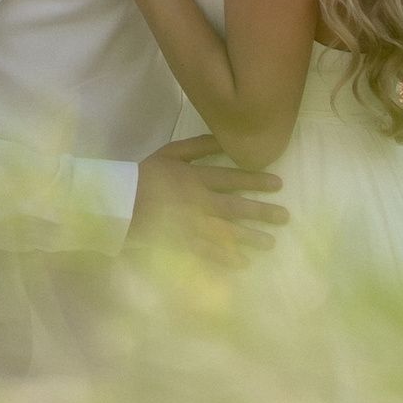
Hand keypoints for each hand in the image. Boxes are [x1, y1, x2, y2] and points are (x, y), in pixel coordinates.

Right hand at [129, 133, 285, 260]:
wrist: (118, 203)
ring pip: (228, 232)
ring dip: (251, 238)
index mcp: (196, 178)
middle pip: (237, 207)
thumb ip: (198, 146)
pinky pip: (209, 253)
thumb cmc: (143, 175)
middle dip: (263, 212)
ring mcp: (192, 225)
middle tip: (285, 217)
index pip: (233, 179)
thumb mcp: (170, 153)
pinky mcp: (182, 244)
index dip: (257, 180)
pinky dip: (227, 258)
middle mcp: (200, 202)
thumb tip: (225, 138)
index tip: (278, 184)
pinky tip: (243, 263)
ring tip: (271, 243)